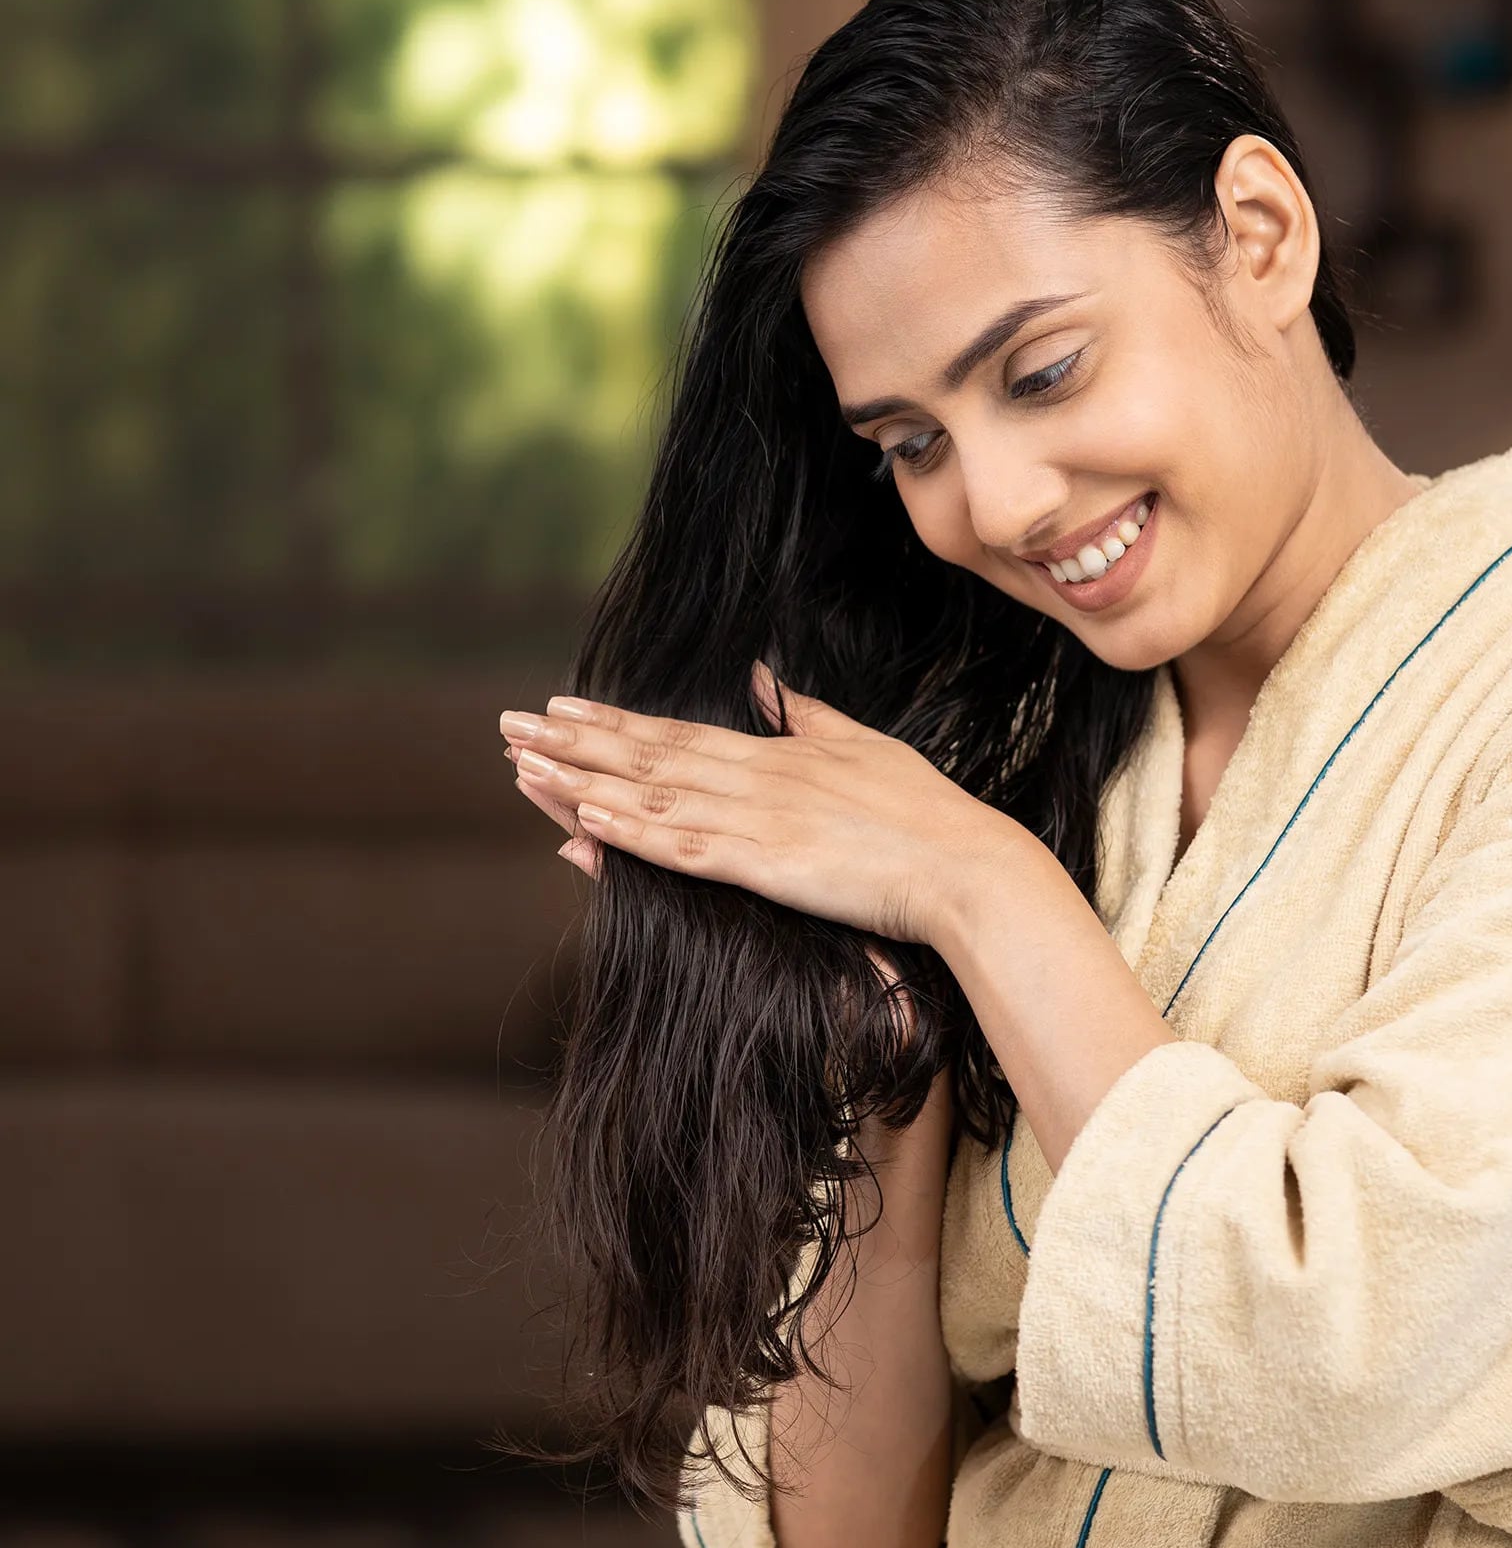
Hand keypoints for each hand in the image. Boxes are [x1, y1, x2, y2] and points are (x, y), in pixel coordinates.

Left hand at [498, 661, 1013, 947]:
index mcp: (778, 755)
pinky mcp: (768, 864)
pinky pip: (683, 845)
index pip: (677, 733)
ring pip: (652, 794)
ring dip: (581, 777)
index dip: (612, 720)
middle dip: (574, 740)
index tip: (558, 705)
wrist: (966, 867)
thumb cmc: (926, 815)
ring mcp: (758, 821)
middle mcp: (757, 779)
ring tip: (521, 764)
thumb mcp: (865, 747)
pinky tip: (583, 815)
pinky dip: (630, 829)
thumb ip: (807, 717)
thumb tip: (767, 680)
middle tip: (508, 726)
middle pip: (649, 755)